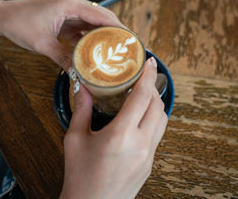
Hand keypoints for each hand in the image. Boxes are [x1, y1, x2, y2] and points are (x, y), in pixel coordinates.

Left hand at [0, 0, 123, 68]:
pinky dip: (91, 37)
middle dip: (116, 32)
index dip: (119, 28)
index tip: (131, 40)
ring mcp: (69, 9)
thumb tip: (79, 75)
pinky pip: (83, 27)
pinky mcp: (65, 17)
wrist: (3, 16)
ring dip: (104, 35)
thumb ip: (63, 58)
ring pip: (94, 22)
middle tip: (127, 49)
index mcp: (69, 4)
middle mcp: (72, 3)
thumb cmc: (19, 23)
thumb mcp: (43, 45)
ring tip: (115, 51)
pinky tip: (96, 50)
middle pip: (102, 17)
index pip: (102, 15)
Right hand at [60, 57, 167, 198]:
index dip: (147, 76)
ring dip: (155, 104)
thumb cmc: (80, 176)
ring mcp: (148, 156)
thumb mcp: (75, 139)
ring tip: (141, 96)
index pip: (142, 97)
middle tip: (142, 77)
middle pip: (157, 106)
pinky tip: (139, 119)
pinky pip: (157, 135)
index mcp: (121, 134)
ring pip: (162, 121)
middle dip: (152, 88)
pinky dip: (153, 120)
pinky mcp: (149, 164)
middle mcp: (140, 144)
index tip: (150, 62)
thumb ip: (81, 109)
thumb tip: (82, 87)